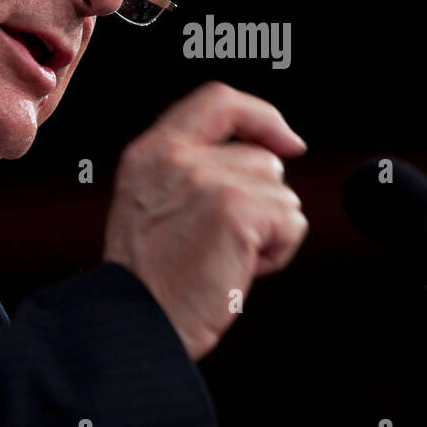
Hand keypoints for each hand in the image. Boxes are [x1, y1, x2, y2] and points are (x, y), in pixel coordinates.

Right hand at [103, 81, 308, 360]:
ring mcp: (207, 180)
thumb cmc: (149, 283)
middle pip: (262, 158)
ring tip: (226, 259)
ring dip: (269, 232)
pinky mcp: (237, 209)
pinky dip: (279, 252)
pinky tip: (240, 271)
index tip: (287, 140)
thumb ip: (191, 171)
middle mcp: (176, 158)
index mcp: (150, 152)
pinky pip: (291, 221)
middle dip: (261, 204)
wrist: (135, 326)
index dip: (261, 116)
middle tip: (224, 245)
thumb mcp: (152, 206)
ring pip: (281, 192)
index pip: (217, 101)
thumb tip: (267, 155)